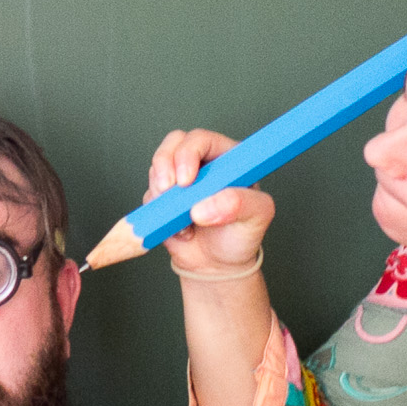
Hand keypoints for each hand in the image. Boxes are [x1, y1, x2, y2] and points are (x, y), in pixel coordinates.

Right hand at [147, 128, 274, 277]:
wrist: (219, 265)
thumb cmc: (242, 235)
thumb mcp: (257, 217)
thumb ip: (238, 205)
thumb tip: (204, 205)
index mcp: (229, 159)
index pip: (203, 139)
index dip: (188, 153)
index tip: (185, 181)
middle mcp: (203, 164)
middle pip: (174, 143)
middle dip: (165, 165)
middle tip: (168, 190)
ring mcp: (180, 179)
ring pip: (157, 169)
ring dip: (161, 193)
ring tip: (183, 219)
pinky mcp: (163, 197)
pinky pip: (149, 196)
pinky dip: (159, 213)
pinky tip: (180, 230)